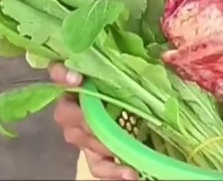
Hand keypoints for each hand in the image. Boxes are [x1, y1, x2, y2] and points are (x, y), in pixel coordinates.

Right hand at [50, 64, 138, 180]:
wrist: (138, 109)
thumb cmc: (132, 82)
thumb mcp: (133, 69)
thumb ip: (136, 61)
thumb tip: (163, 54)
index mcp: (80, 77)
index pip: (59, 71)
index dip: (62, 74)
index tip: (76, 78)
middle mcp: (73, 104)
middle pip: (65, 112)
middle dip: (85, 119)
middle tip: (103, 122)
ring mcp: (81, 131)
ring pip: (78, 139)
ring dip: (100, 144)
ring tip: (121, 149)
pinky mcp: (93, 153)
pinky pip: (96, 165)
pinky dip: (112, 171)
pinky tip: (129, 173)